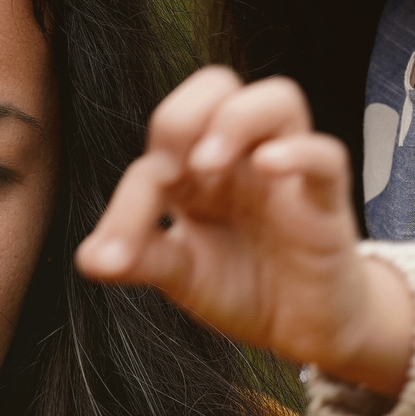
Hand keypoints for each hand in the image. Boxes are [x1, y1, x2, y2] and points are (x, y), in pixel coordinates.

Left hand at [76, 68, 414, 394]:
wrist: (305, 330)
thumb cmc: (247, 287)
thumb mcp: (182, 275)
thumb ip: (141, 258)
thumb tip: (88, 259)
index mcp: (199, 169)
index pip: (157, 149)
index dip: (130, 198)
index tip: (116, 258)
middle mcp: (242, 158)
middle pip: (217, 85)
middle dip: (184, 114)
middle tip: (173, 172)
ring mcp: (287, 173)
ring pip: (278, 99)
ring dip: (235, 119)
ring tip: (207, 165)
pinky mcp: (326, 200)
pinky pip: (325, 154)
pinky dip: (298, 152)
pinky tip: (266, 167)